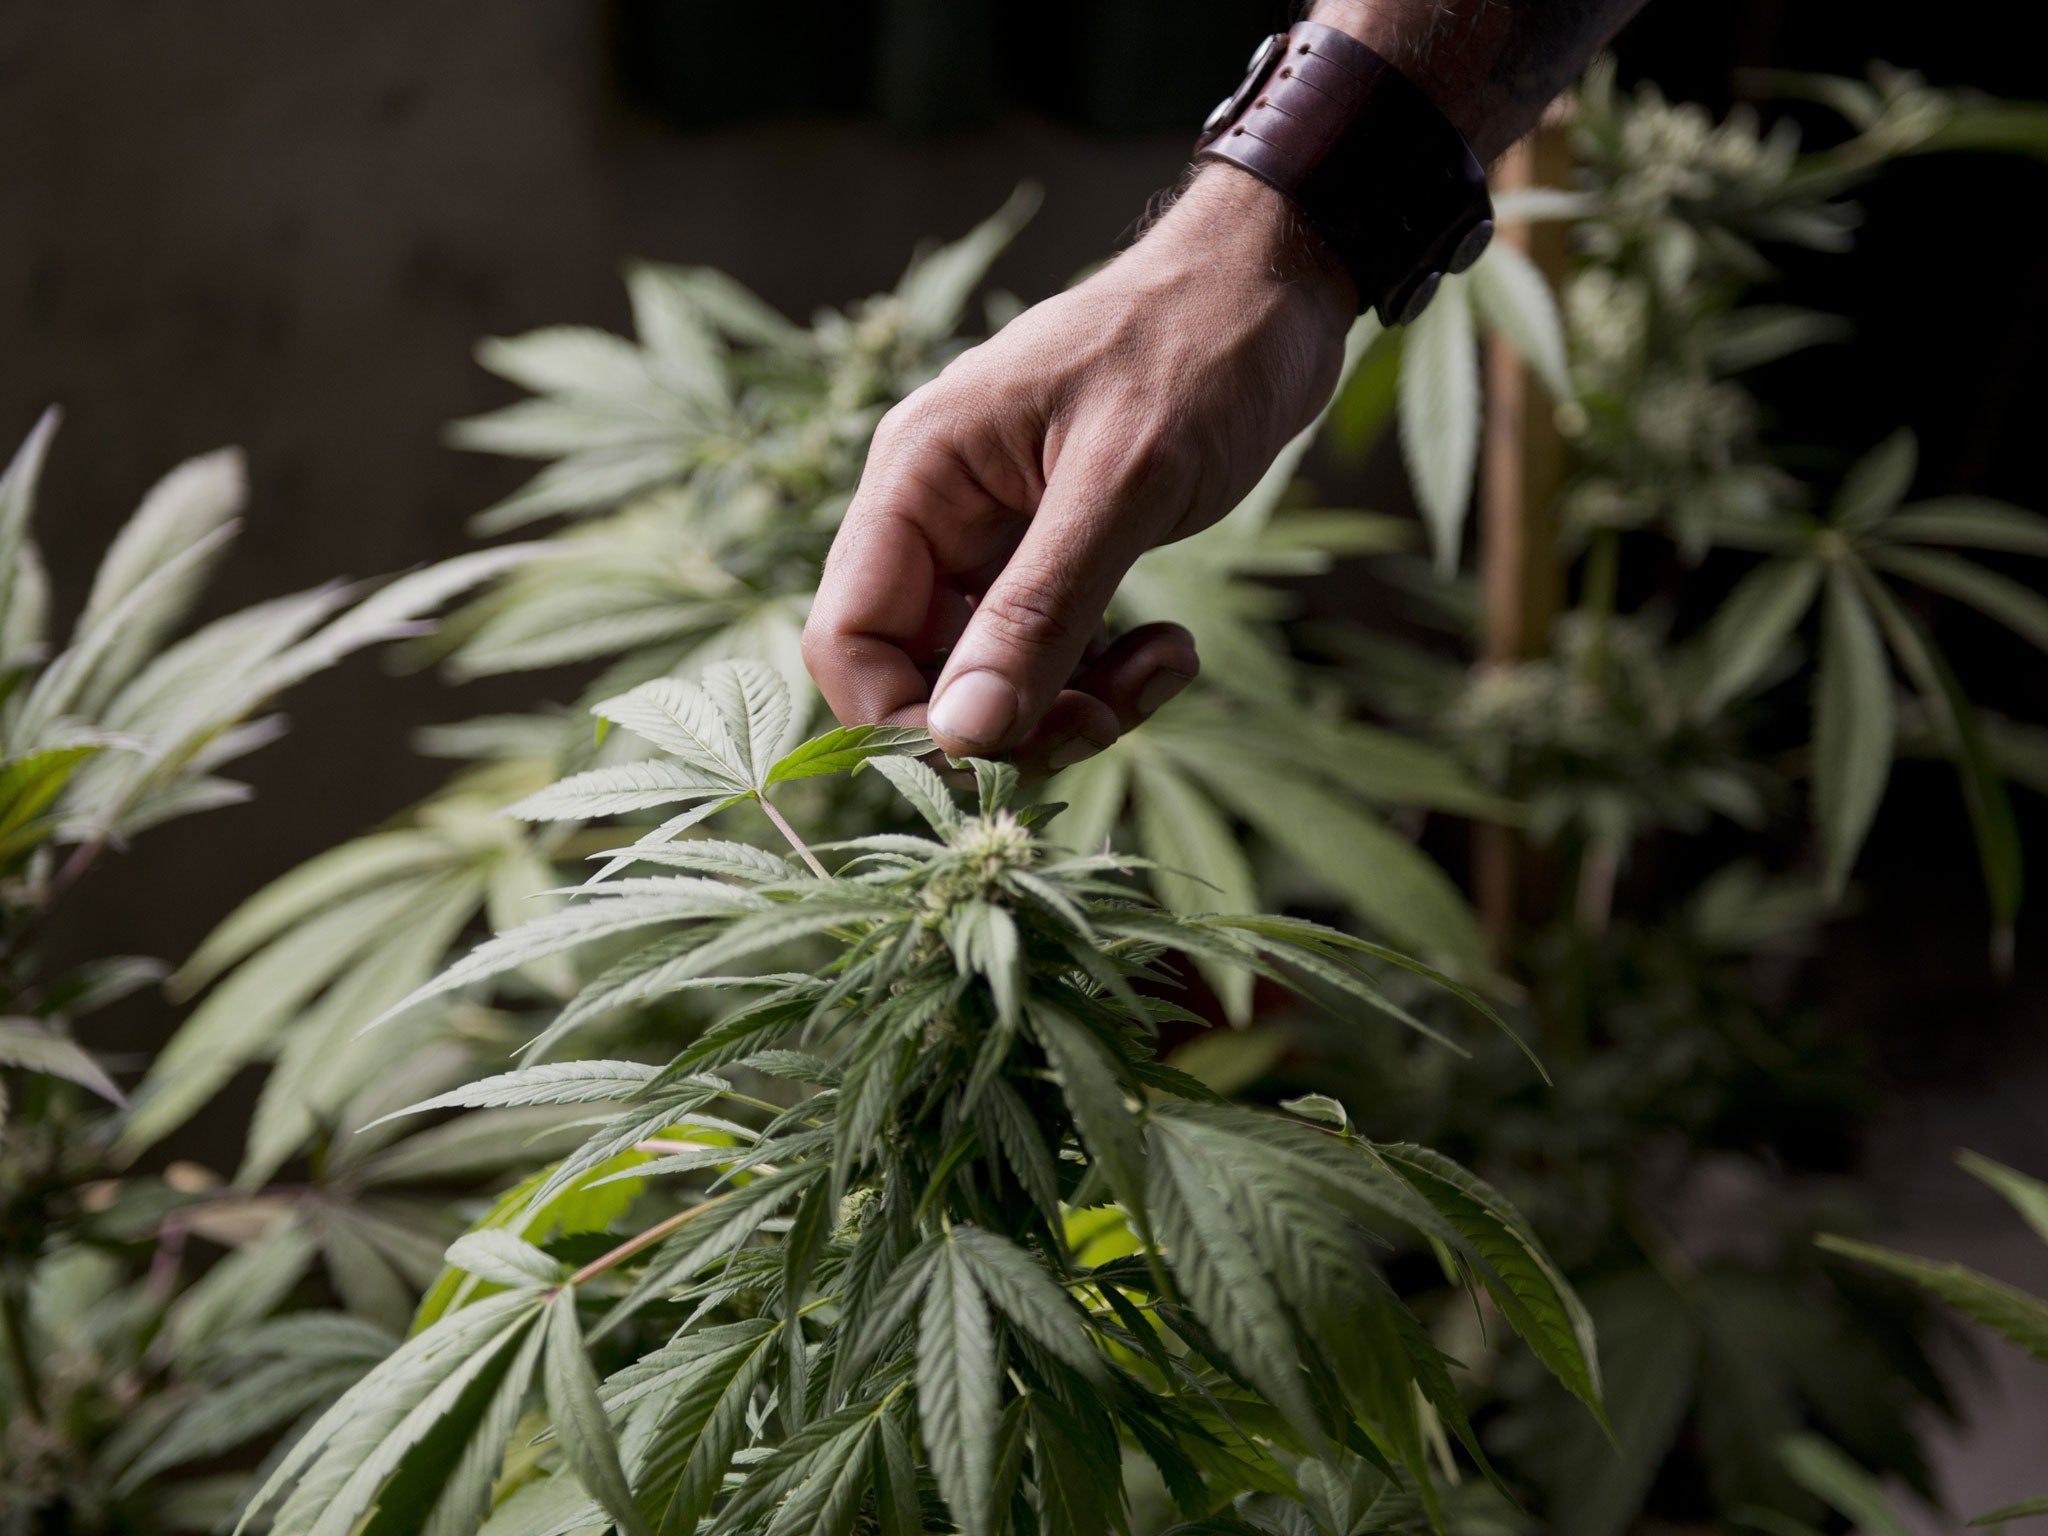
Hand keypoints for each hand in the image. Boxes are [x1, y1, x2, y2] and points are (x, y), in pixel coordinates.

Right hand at [803, 168, 1354, 772]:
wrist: (1276, 286)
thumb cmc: (1198, 350)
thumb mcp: (1124, 484)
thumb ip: (1039, 612)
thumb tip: (960, 734)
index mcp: (919, 474)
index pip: (847, 636)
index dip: (905, 718)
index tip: (1002, 751)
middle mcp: (936, 508)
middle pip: (918, 669)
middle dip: (1008, 718)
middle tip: (1108, 718)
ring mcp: (992, 533)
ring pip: (989, 673)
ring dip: (1071, 702)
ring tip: (1165, 666)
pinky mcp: (1050, 550)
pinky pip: (1046, 649)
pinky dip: (1102, 673)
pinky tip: (1170, 646)